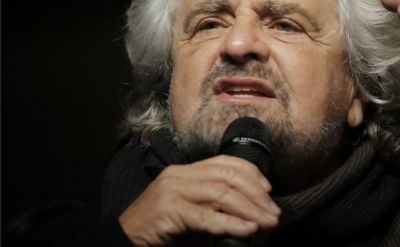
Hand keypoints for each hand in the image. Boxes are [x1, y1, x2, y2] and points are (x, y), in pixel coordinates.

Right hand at [119, 155, 280, 245]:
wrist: (122, 239)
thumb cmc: (158, 228)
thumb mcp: (187, 208)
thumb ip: (211, 203)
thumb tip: (248, 213)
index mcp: (185, 171)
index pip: (225, 162)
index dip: (251, 174)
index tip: (268, 191)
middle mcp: (180, 175)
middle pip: (228, 176)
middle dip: (256, 194)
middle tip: (273, 212)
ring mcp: (173, 191)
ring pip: (221, 193)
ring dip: (250, 209)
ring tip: (266, 222)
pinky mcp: (169, 211)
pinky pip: (207, 216)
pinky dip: (231, 223)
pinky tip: (248, 229)